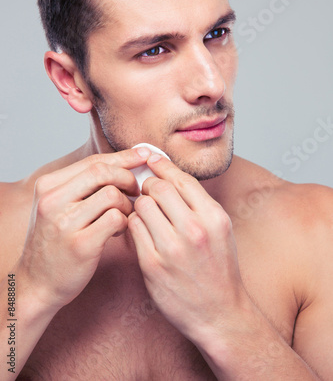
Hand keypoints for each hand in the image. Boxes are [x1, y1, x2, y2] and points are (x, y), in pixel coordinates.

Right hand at [18, 147, 150, 310]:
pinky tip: (118, 230)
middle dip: (128, 178)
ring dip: (127, 204)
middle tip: (136, 191)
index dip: (123, 157)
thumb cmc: (55, 241)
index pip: (93, 161)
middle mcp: (52, 200)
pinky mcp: (80, 244)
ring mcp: (65, 223)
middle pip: (103, 171)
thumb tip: (125, 161)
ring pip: (112, 194)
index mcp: (48, 185)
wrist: (36, 283)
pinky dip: (125, 222)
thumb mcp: (58, 206)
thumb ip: (82, 185)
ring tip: (123, 215)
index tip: (145, 154)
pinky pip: (116, 219)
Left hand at [128, 154, 246, 342]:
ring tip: (145, 213)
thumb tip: (170, 175)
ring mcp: (172, 248)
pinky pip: (133, 228)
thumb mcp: (220, 229)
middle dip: (149, 185)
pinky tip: (141, 230)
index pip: (182, 179)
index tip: (152, 159)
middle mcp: (194, 230)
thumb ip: (198, 203)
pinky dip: (134, 224)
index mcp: (214, 217)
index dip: (163, 166)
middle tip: (147, 191)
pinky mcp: (153, 265)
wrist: (220, 314)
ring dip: (140, 205)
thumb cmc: (219, 268)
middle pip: (158, 188)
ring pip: (142, 205)